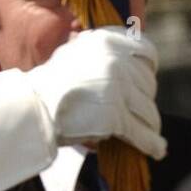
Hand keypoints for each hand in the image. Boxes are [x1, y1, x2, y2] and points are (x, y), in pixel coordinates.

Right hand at [27, 27, 165, 158]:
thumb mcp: (74, 54)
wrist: (32, 107)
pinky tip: (157, 149)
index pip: (145, 51)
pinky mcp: (116, 116)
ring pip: (147, 110)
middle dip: (145, 100)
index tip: (148, 77)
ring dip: (150, 124)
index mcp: (106, 41)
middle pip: (147, 84)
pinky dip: (151, 143)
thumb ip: (100, 54)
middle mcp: (116, 61)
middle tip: (139, 112)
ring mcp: (118, 88)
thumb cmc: (48, 85)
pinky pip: (141, 132)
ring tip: (151, 134)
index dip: (150, 67)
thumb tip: (125, 60)